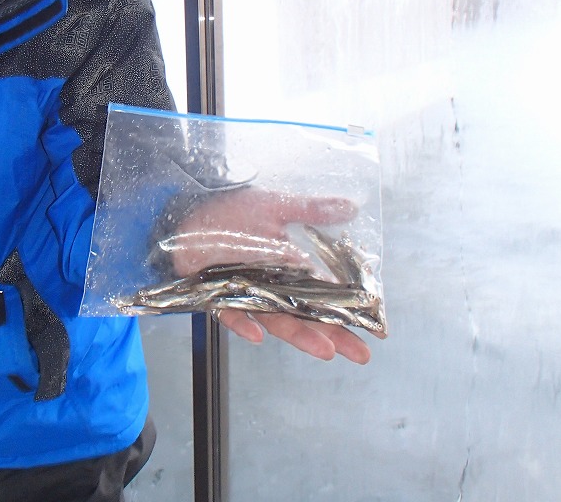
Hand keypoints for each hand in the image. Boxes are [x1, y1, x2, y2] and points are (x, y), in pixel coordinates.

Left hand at [167, 187, 371, 362]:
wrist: (185, 212)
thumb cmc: (229, 210)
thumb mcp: (275, 205)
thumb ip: (312, 210)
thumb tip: (352, 208)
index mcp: (289, 267)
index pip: (325, 295)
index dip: (349, 313)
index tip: (375, 329)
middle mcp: (271, 286)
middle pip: (307, 315)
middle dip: (334, 335)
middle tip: (361, 354)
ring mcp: (245, 293)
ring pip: (276, 320)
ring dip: (299, 336)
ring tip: (325, 350)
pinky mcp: (216, 295)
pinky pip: (230, 315)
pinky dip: (243, 325)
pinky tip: (258, 336)